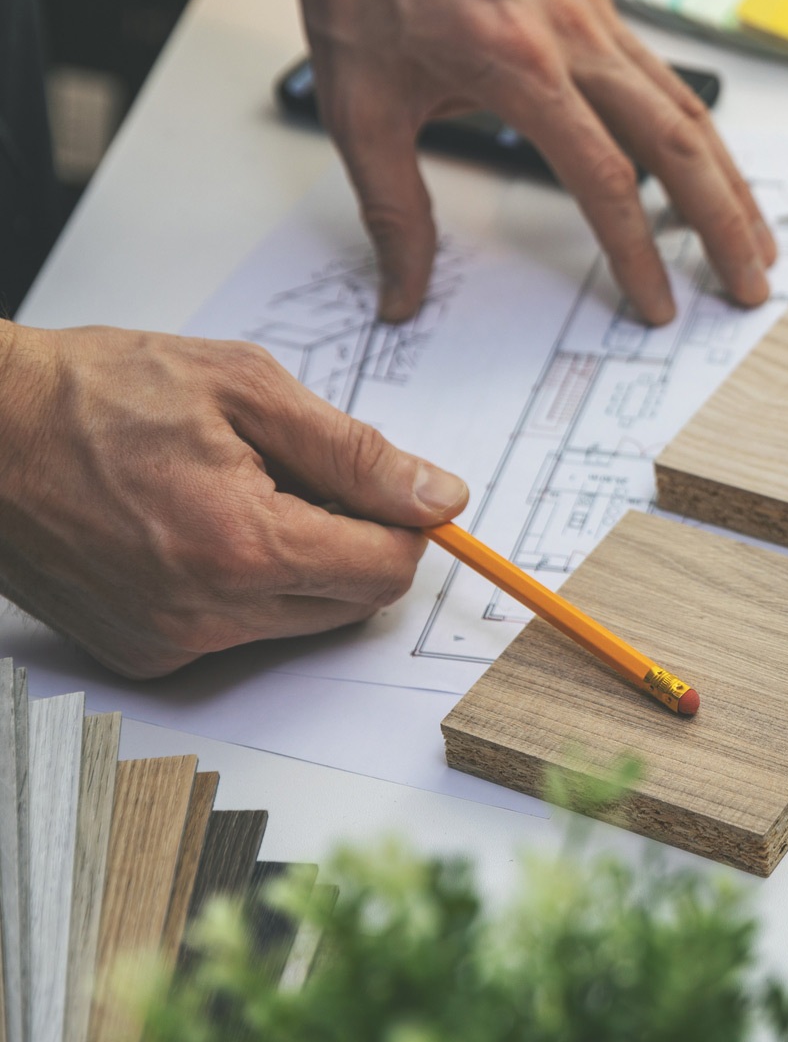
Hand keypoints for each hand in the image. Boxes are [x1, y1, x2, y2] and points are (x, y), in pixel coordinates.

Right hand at [0, 323, 468, 677]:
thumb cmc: (96, 394)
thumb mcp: (245, 388)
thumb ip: (355, 453)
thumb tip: (438, 497)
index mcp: (244, 546)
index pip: (388, 569)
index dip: (404, 523)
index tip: (384, 486)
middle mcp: (209, 613)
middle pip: (352, 603)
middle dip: (352, 540)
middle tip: (295, 474)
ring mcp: (171, 642)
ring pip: (300, 619)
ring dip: (300, 563)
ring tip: (236, 492)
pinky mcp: (143, 653)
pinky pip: (239, 630)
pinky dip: (244, 585)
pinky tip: (195, 526)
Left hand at [270, 0, 776, 324]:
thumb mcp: (358, 106)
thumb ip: (392, 209)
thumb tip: (404, 292)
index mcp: (520, 62)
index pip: (606, 176)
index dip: (637, 251)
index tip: (655, 304)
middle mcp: (575, 36)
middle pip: (681, 144)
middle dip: (724, 224)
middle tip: (749, 285)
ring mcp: (596, 17)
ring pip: (690, 110)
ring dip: (730, 182)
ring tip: (754, 241)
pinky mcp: (597, 7)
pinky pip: (665, 81)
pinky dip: (699, 136)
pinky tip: (710, 173)